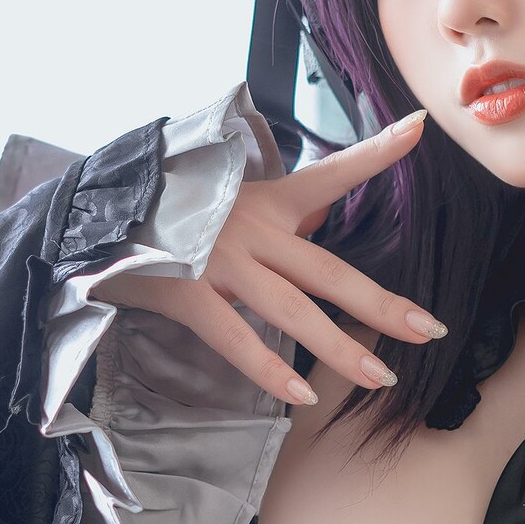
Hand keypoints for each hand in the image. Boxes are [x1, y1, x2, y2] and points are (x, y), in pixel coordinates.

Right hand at [87, 110, 447, 405]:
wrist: (94, 222)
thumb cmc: (174, 218)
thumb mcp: (232, 206)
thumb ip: (282, 217)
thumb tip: (322, 221)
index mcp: (267, 202)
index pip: (332, 174)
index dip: (376, 152)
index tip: (419, 129)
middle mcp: (252, 228)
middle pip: (330, 271)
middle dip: (383, 304)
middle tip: (430, 330)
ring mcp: (221, 261)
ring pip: (293, 310)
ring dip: (340, 347)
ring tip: (381, 376)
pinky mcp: (187, 292)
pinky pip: (235, 337)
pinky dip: (270, 367)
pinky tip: (302, 394)